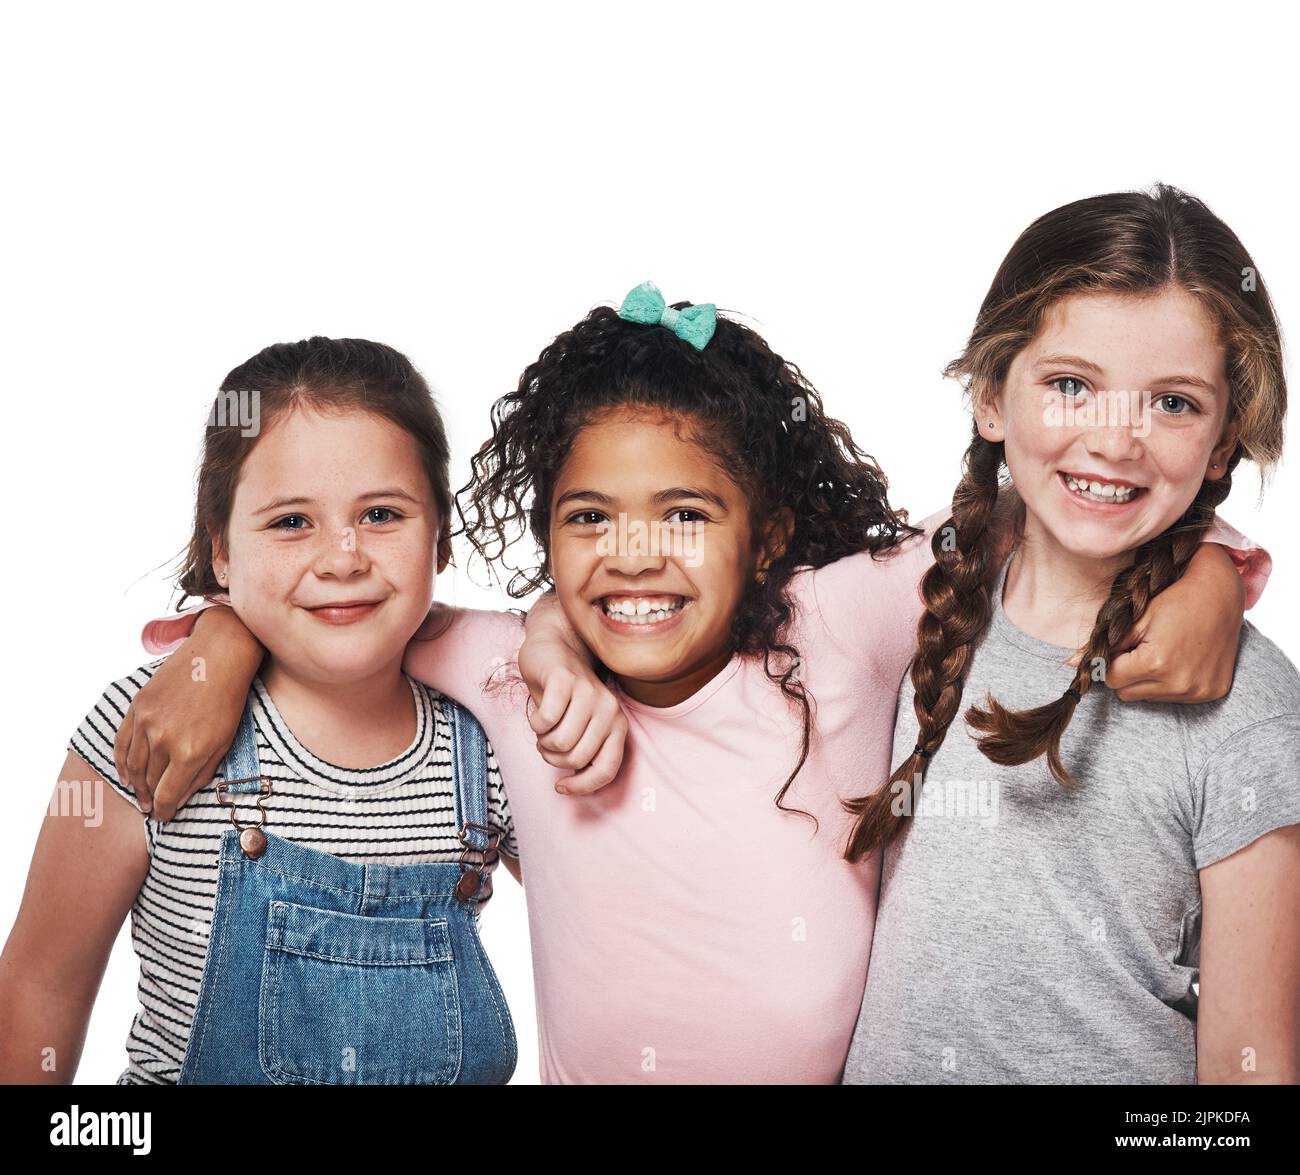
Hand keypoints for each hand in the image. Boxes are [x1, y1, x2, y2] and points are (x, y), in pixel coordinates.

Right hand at [114, 605, 263, 819]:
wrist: (218, 656)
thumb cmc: (228, 701)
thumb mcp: (225, 743)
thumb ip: (201, 774)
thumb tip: (178, 798)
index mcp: (189, 753)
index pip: (167, 796)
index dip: (164, 811)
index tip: (164, 817)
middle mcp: (163, 740)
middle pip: (149, 782)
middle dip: (151, 799)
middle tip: (152, 808)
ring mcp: (146, 722)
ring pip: (132, 765)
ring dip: (135, 784)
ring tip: (140, 795)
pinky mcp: (137, 707)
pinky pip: (122, 742)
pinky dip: (121, 761)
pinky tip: (126, 774)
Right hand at [525, 657, 627, 794]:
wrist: (554, 647)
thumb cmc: (566, 695)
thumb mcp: (582, 726)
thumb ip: (585, 752)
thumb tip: (574, 786)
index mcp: (617, 724)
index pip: (607, 769)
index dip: (582, 786)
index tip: (561, 787)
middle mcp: (609, 709)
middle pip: (577, 759)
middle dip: (553, 758)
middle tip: (546, 743)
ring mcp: (588, 692)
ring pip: (560, 742)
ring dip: (542, 741)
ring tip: (542, 728)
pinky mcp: (564, 679)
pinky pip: (546, 720)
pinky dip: (535, 723)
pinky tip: (537, 713)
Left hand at [1106, 543, 1244, 702]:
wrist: (1223, 591)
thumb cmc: (1175, 598)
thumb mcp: (1136, 616)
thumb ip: (1104, 642)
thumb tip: (1070, 663)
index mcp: (1157, 663)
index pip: (1110, 679)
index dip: (1111, 661)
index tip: (1123, 645)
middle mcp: (1180, 683)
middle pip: (1126, 692)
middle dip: (1126, 672)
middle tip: (1142, 646)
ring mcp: (1198, 691)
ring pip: (1148, 697)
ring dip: (1147, 679)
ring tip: (1163, 650)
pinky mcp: (1212, 692)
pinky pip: (1174, 697)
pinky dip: (1170, 682)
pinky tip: (1181, 659)